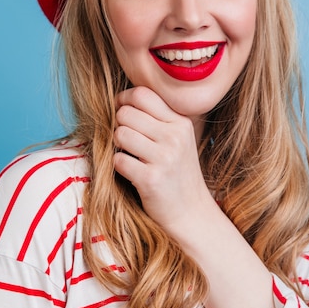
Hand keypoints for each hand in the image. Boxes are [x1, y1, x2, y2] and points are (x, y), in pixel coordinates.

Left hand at [114, 86, 211, 237]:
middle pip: (126, 113)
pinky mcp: (151, 179)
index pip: (142, 94)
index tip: (121, 111)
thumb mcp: (178, 140)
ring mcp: (164, 158)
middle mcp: (175, 137)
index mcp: (181, 123)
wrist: (190, 213)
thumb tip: (122, 100)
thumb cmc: (177, 173)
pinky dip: (119, 166)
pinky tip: (131, 172)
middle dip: (119, 125)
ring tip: (130, 156)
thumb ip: (157, 118)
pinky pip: (118, 160)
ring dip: (118, 145)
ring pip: (120, 134)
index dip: (124, 100)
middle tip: (127, 140)